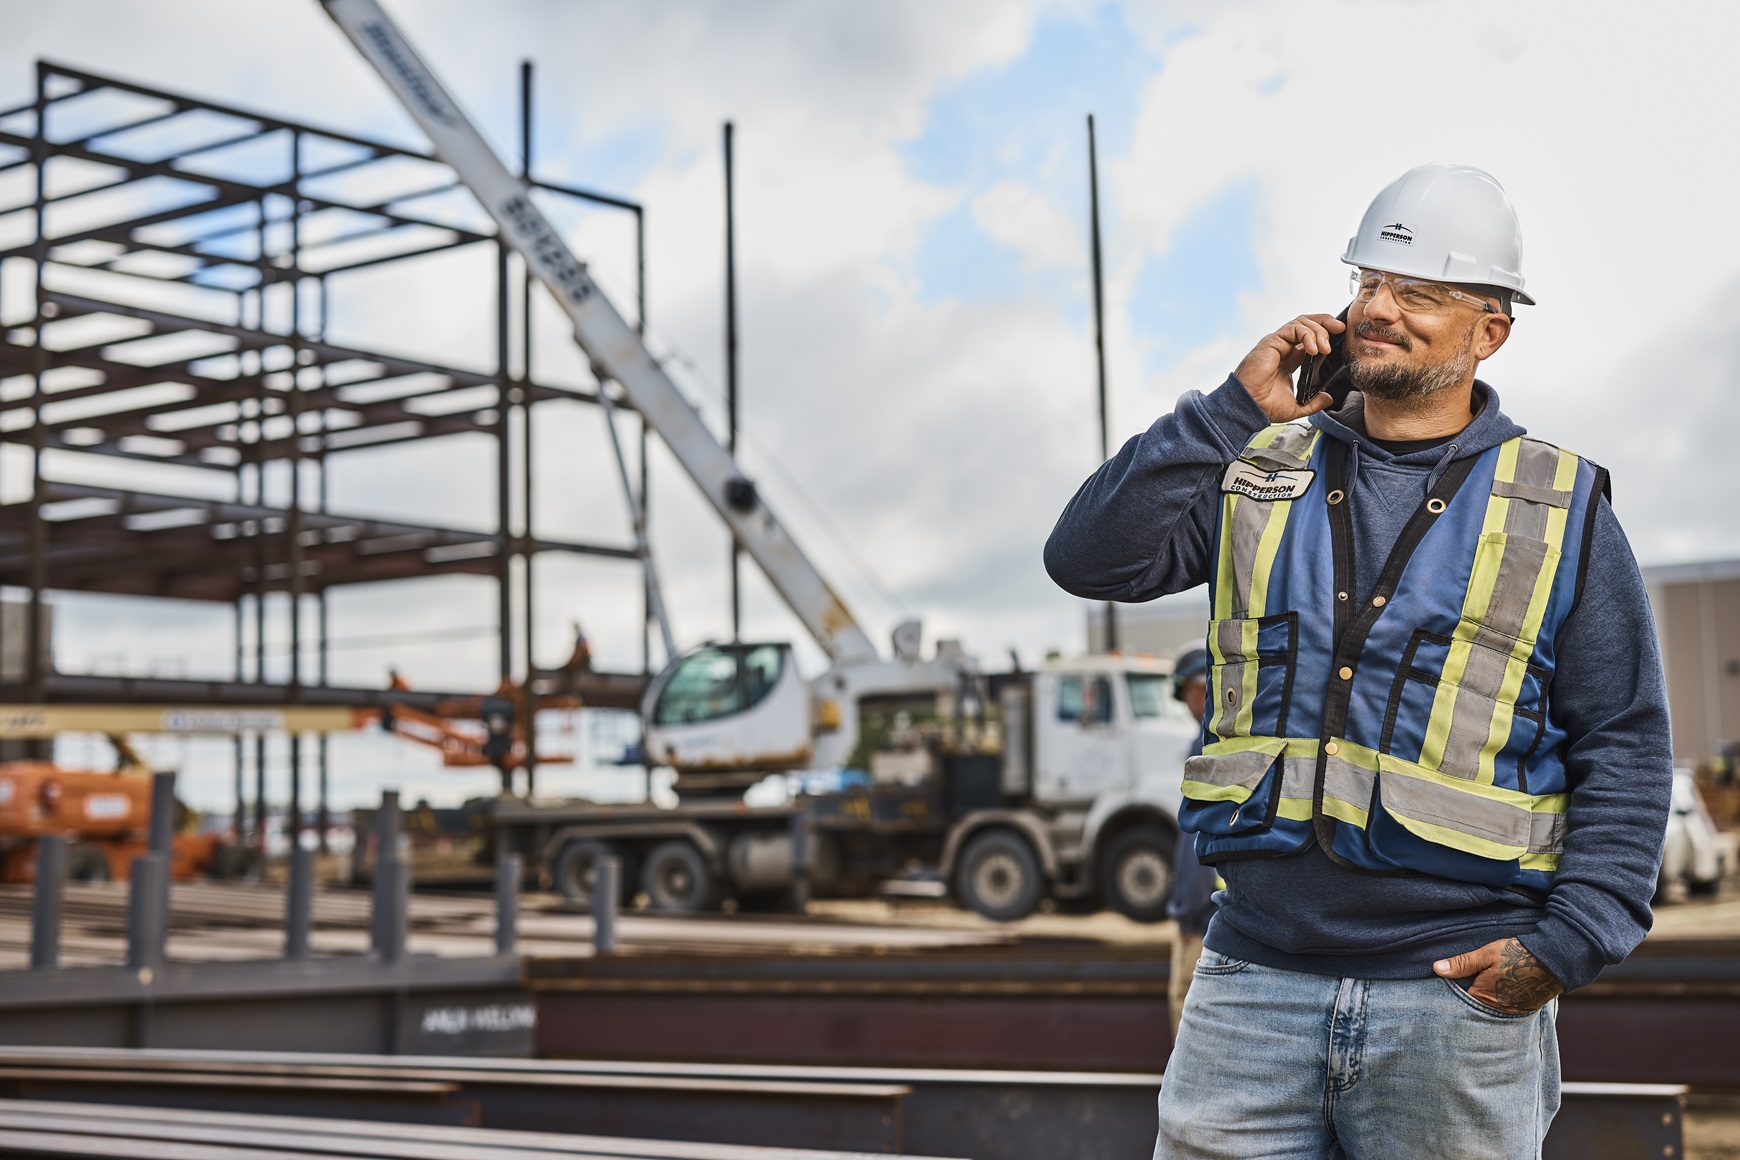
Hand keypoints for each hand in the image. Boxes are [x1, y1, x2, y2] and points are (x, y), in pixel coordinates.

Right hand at [1232, 314, 1344, 421]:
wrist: (1250, 408)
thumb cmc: (1266, 406)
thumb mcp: (1297, 407)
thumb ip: (1314, 403)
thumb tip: (1328, 398)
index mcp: (1288, 359)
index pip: (1308, 337)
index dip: (1325, 333)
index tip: (1340, 337)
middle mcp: (1283, 348)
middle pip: (1307, 323)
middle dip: (1326, 323)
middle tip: (1340, 329)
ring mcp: (1276, 343)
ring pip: (1302, 323)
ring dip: (1319, 331)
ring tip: (1326, 348)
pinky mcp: (1271, 342)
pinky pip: (1293, 329)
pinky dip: (1307, 335)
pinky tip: (1314, 350)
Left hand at [1433, 937, 1563, 1013]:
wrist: (1554, 959)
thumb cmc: (1518, 954)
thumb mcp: (1486, 954)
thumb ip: (1462, 963)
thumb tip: (1436, 969)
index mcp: (1483, 997)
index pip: (1458, 1001)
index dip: (1452, 992)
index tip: (1446, 985)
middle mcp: (1496, 1010)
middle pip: (1474, 1007)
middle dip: (1468, 999)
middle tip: (1464, 986)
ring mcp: (1512, 1011)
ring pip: (1490, 1009)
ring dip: (1485, 1001)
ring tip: (1484, 987)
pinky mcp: (1524, 1010)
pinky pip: (1505, 1009)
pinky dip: (1500, 1002)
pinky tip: (1500, 991)